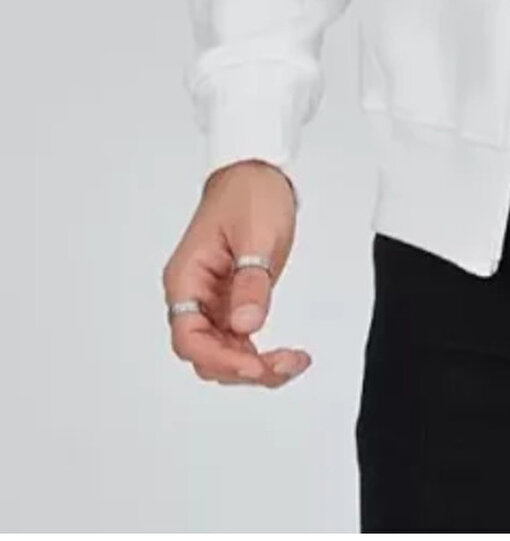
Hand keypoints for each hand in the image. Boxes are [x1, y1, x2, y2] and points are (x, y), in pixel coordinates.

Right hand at [162, 160, 309, 387]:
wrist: (255, 172)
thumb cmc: (249, 193)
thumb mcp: (257, 233)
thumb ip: (251, 281)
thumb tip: (246, 325)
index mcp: (186, 279)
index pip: (189, 337)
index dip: (219, 358)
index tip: (254, 364)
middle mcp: (192, 295)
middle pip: (204, 353)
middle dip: (242, 368)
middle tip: (283, 366)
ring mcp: (211, 301)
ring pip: (222, 352)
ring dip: (254, 366)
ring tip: (292, 362)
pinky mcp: (230, 301)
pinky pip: (237, 339)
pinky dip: (259, 353)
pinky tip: (285, 356)